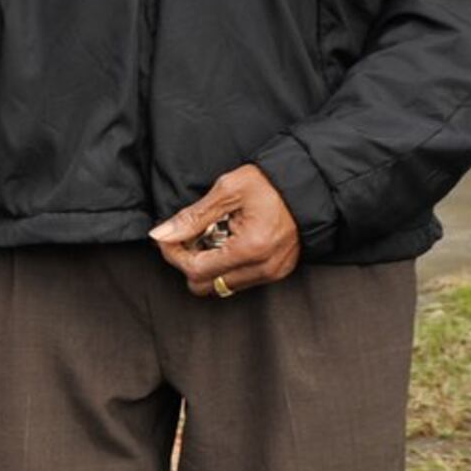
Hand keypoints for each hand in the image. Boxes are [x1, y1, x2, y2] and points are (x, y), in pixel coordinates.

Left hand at [151, 165, 300, 298]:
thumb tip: (161, 234)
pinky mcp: (277, 272)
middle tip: (189, 238)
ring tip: (211, 236)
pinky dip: (226, 266)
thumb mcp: (227, 190)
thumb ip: (192, 217)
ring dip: (208, 266)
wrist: (309, 185)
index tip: (168, 238)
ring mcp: (273, 273)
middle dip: (190, 263)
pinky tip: (228, 242)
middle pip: (206, 286)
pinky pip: (240, 281)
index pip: (197, 270)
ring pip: (222, 286)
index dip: (174, 255)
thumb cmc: (270, 183)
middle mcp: (264, 268)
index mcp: (251, 248)